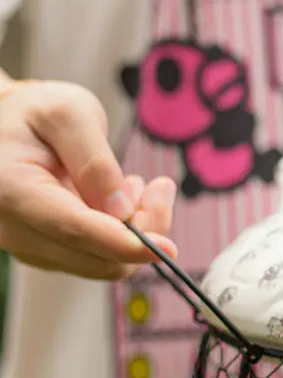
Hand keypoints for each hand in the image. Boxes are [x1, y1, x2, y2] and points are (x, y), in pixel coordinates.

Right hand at [0, 78, 176, 279]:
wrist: (4, 129)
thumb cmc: (33, 114)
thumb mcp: (68, 113)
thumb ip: (96, 162)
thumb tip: (120, 211)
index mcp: (13, 190)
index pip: (77, 231)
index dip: (128, 245)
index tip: (170, 248)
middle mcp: (15, 230)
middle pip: (102, 258)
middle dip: (145, 229)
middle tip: (160, 186)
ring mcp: (29, 248)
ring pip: (107, 263)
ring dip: (136, 231)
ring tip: (131, 185)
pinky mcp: (47, 255)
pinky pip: (100, 258)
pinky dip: (122, 235)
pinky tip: (116, 200)